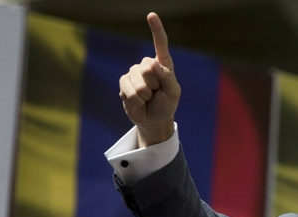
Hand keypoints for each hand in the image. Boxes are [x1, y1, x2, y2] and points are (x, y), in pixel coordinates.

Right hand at [119, 12, 180, 146]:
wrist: (154, 119)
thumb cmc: (167, 104)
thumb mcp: (174, 93)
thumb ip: (167, 78)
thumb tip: (153, 64)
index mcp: (162, 64)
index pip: (160, 44)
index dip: (156, 29)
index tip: (151, 15)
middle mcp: (147, 65)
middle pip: (148, 68)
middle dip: (155, 85)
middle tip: (157, 93)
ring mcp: (133, 73)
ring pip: (139, 81)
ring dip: (145, 95)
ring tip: (148, 98)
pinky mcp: (124, 83)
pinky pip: (129, 90)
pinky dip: (136, 99)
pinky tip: (139, 101)